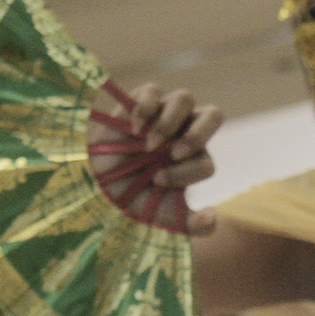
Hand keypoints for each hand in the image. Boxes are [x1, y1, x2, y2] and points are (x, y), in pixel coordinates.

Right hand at [87, 82, 223, 235]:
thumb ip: (194, 225)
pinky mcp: (140, 103)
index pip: (207, 162)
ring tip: (149, 144)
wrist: (100, 187)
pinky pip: (152, 90)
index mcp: (195, 159)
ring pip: (185, 98)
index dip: (188, 172)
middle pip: (213, 115)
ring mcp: (164, 115)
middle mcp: (185, 133)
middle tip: (174, 154)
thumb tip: (212, 214)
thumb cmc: (137, 200)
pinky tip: (134, 129)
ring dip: (170, 122)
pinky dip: (145, 107)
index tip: (159, 182)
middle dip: (197, 135)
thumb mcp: (166, 219)